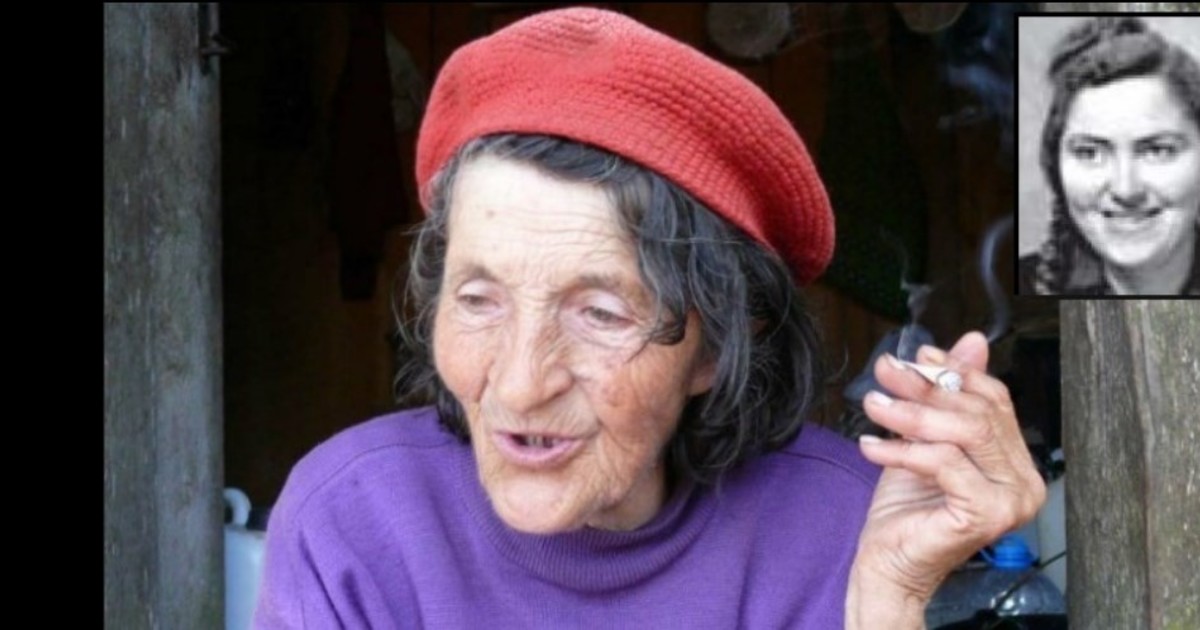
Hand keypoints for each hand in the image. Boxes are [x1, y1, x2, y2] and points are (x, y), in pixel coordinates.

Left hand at [846, 331, 1045, 625]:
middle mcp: (1025, 482)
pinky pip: (943, 461)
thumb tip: (972, 341)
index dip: (954, 373)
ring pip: (964, 431)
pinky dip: (901, 448)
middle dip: (926, 386)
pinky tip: (871, 446)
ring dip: (911, 412)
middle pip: (979, 412)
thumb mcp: (924, 437)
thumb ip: (947, 394)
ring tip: (874, 405)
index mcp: (1017, 462)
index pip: (995, 400)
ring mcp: (1011, 500)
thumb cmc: (907, 508)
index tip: (916, 357)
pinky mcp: (986, 514)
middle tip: (886, 372)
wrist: (888, 563)